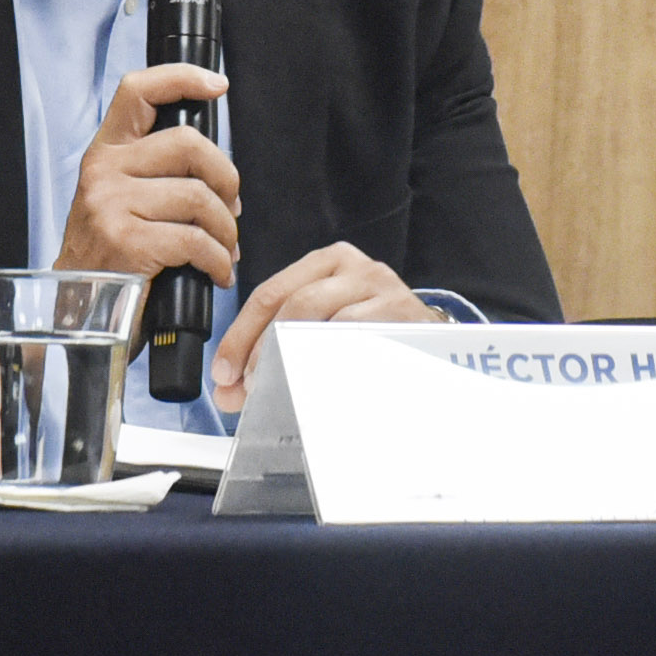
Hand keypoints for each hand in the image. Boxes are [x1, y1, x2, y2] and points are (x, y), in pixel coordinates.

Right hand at [53, 62, 241, 289]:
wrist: (79, 308)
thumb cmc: (111, 254)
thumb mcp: (119, 198)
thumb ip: (154, 171)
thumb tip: (217, 168)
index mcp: (106, 152)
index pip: (137, 91)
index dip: (181, 78)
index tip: (216, 85)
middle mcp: (104, 171)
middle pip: (188, 143)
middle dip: (226, 178)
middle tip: (231, 208)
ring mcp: (111, 205)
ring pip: (198, 196)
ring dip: (226, 230)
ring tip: (225, 249)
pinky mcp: (125, 241)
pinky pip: (194, 240)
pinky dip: (218, 259)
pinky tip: (217, 271)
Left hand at [205, 242, 434, 412]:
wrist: (431, 337)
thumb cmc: (369, 331)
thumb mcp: (321, 327)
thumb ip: (272, 354)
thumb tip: (228, 392)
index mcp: (326, 263)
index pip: (269, 294)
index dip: (240, 336)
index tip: (224, 373)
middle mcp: (353, 266)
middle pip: (292, 305)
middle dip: (261, 351)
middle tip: (247, 388)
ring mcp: (380, 286)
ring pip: (323, 320)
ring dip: (291, 360)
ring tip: (278, 389)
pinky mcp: (402, 311)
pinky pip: (355, 338)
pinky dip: (329, 364)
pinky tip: (318, 385)